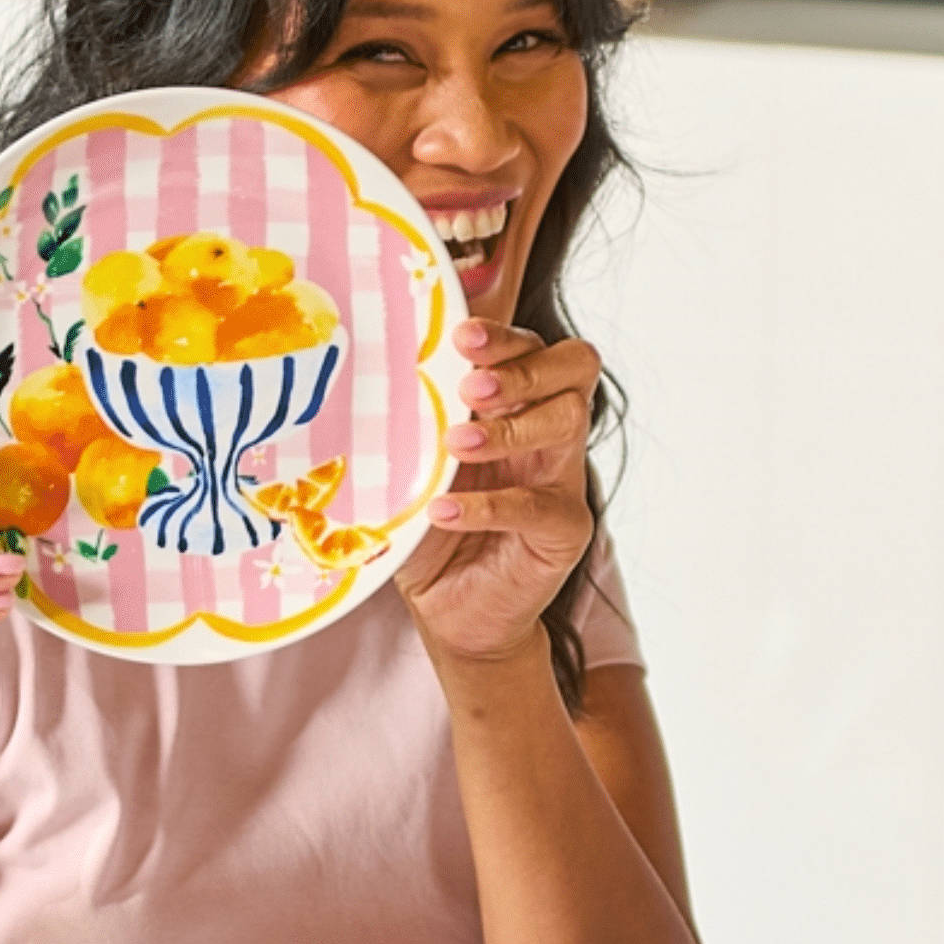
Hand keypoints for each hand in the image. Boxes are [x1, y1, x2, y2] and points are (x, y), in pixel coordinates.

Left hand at [396, 319, 599, 665]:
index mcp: (517, 405)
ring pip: (568, 422)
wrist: (449, 609)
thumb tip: (369, 363)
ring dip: (509, 427)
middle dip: (521, 367)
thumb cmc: (428, 527)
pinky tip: (444, 510)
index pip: (534, 347)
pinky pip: (539, 506)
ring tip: (456, 444)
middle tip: (470, 385)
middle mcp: (548, 434)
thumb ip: (411, 416)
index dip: (505, 334)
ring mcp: (562, 480)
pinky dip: (489, 505)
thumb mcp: (414, 461)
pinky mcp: (564, 530)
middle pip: (574, 367)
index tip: (460, 336)